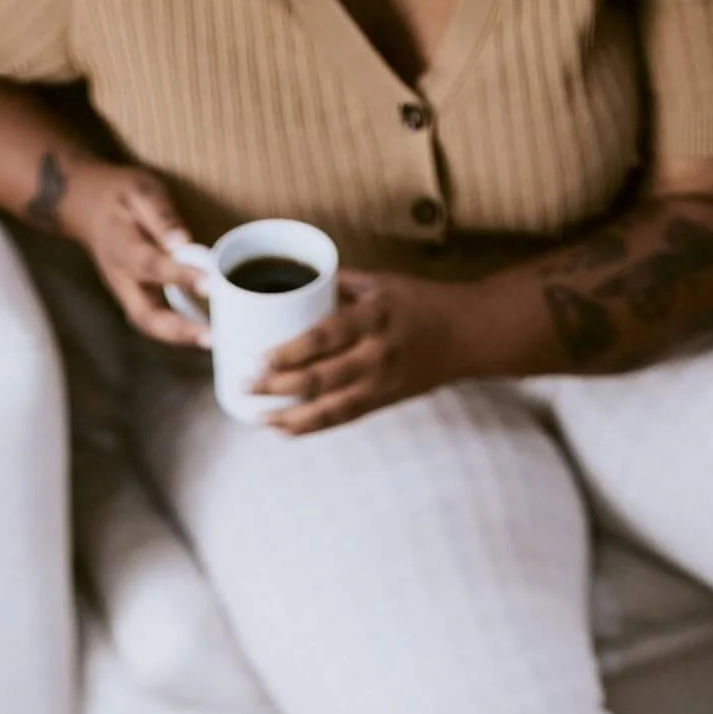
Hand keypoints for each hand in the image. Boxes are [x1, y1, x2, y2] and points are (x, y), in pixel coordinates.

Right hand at [61, 164, 210, 348]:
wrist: (88, 208)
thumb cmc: (120, 197)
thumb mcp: (140, 191)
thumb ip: (161, 216)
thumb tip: (182, 241)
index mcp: (122, 247)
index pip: (153, 265)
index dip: (181, 277)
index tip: (210, 284)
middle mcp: (121, 278)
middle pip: (145, 315)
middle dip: (178, 330)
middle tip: (210, 337)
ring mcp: (125, 293)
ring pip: (149, 325)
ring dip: (179, 338)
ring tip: (212, 340)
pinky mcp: (133, 298)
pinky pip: (154, 322)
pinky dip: (177, 333)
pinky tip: (202, 333)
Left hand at [255, 269, 472, 433]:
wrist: (466, 335)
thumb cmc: (419, 302)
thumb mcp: (381, 283)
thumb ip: (337, 286)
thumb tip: (289, 284)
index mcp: (374, 317)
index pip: (325, 338)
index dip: (290, 352)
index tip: (259, 357)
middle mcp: (377, 354)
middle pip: (321, 378)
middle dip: (278, 387)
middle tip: (245, 385)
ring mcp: (380, 384)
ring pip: (328, 409)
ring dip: (289, 417)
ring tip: (256, 417)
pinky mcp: (382, 402)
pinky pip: (341, 420)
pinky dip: (310, 428)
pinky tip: (283, 429)